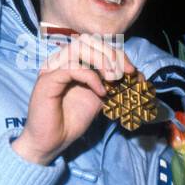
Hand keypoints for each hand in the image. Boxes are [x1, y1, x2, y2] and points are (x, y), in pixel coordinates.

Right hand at [11, 36, 132, 165]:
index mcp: (72, 62)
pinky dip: (91, 77)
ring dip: (102, 60)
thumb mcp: (98, 99)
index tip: (133, 71)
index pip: (95, 45)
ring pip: (79, 48)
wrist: (50, 142)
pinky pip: (72, 68)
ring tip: (114, 79)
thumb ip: (111, 84)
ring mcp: (52, 68)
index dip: (117, 53)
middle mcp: (61, 61)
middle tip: (127, 72)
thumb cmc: (70, 122)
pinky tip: (101, 92)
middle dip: (112, 54)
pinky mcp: (47, 80)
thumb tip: (136, 75)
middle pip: (88, 41)